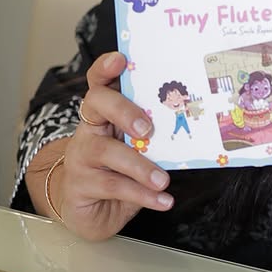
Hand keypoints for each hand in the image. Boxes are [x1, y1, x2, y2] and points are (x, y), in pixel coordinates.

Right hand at [26, 52, 173, 242]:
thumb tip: (192, 123)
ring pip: (106, 152)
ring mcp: (80, 157)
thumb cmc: (120, 173)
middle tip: (147, 129)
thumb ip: (155, 135)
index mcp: (104, 114)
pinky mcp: (79, 186)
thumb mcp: (138, 150)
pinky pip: (112, 187)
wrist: (91, 211)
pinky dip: (142, 195)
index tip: (120, 60)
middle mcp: (89, 130)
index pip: (99, 83)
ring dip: (139, 166)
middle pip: (97, 104)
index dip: (105, 69)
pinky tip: (163, 200)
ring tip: (163, 180)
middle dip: (123, 111)